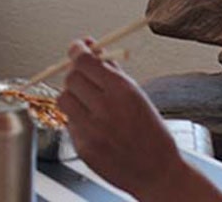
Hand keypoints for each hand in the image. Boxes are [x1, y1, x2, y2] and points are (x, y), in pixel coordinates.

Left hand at [57, 39, 221, 201]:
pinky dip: (77, 119)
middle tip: (84, 78)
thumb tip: (91, 48)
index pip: (85, 61)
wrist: (158, 172)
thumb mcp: (138, 95)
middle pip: (71, 78)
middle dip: (76, 74)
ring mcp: (91, 130)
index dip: (77, 50)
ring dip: (73, 96)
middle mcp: (105, 109)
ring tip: (88, 103)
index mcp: (123, 92)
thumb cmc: (151, 133)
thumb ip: (112, 71)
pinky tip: (94, 126)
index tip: (77, 48)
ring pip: (64, 99)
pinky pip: (69, 123)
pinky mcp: (83, 148)